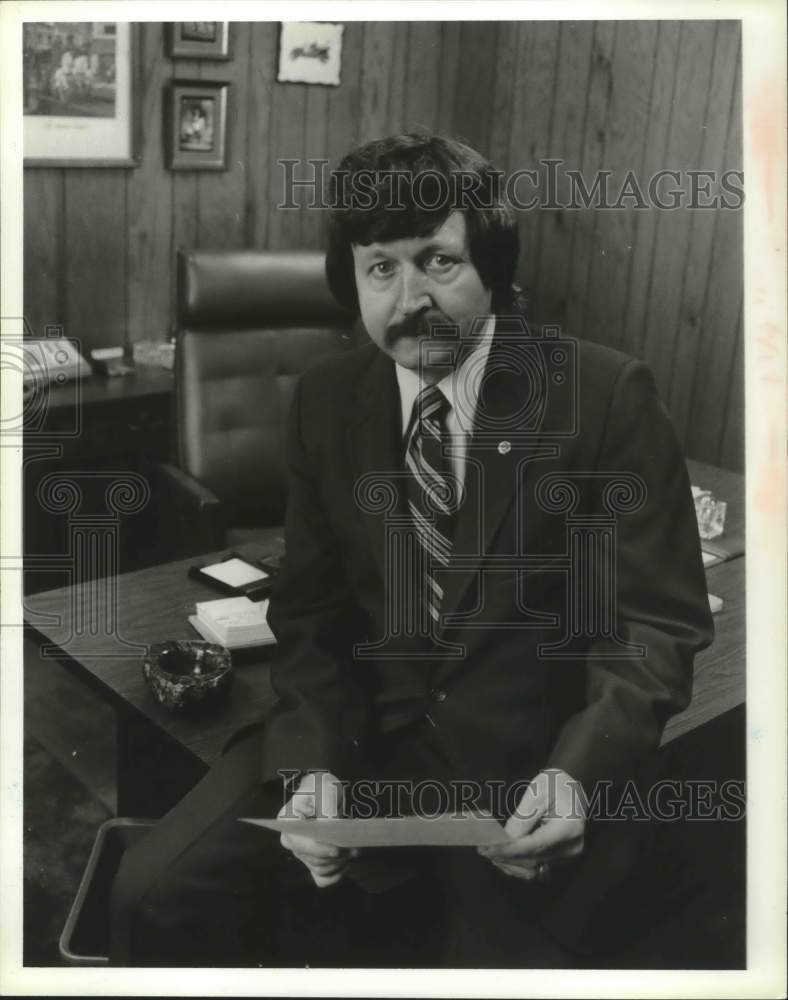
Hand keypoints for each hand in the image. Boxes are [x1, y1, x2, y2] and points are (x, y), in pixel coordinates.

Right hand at [278, 771, 358, 887]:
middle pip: (313, 859)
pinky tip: (346, 863)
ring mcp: (301, 853)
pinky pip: (323, 878)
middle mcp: (290, 841)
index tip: (337, 848)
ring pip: (321, 869)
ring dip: (340, 864)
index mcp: (287, 822)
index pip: (301, 843)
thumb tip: (330, 827)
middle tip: (355, 848)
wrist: (325, 795)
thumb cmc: (322, 788)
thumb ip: (327, 808)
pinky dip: (336, 874)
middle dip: (336, 856)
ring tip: (354, 851)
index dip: (319, 849)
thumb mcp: (325, 790)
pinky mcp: (312, 862)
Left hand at [478, 769, 585, 880]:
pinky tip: (503, 856)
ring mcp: (567, 855)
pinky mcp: (560, 858)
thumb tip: (506, 840)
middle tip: (482, 849)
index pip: (534, 845)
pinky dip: (518, 864)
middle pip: (532, 860)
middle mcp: (571, 847)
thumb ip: (522, 819)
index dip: (508, 849)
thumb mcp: (537, 793)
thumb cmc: (555, 784)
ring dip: (509, 863)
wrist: (571, 787)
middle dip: (505, 856)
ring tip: (489, 852)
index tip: (486, 848)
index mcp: (569, 828)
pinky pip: (536, 868)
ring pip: (533, 869)